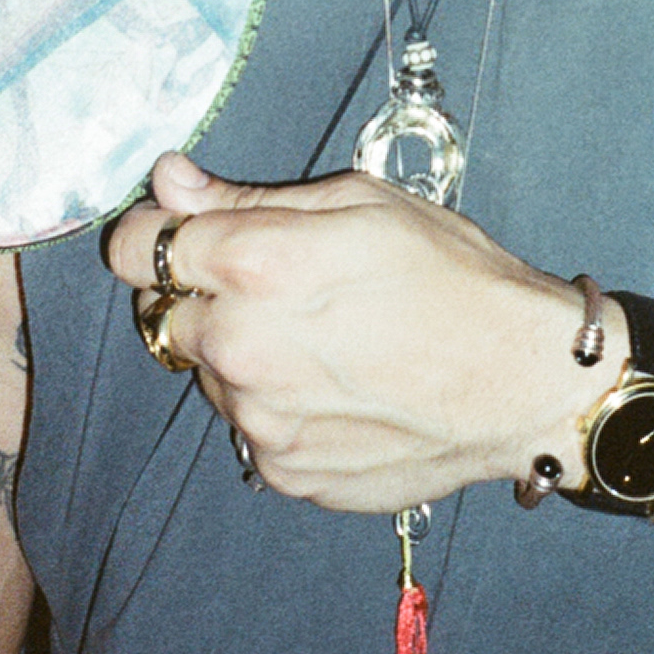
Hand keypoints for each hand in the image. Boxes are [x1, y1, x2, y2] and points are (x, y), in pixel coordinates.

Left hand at [106, 153, 611, 512]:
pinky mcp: (284, 471)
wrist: (521, 381)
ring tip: (321, 338)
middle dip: (198, 294)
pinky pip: (251, 429)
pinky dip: (278, 406)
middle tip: (269, 285)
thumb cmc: (454, 279)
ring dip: (240, 353)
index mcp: (254, 265)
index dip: (151, 231)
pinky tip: (338, 385)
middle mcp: (241, 347)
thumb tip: (170, 181)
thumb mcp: (358, 202)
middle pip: (162, 315)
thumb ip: (246, 197)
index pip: (133, 248)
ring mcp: (259, 420)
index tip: (175, 231)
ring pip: (209, 374)